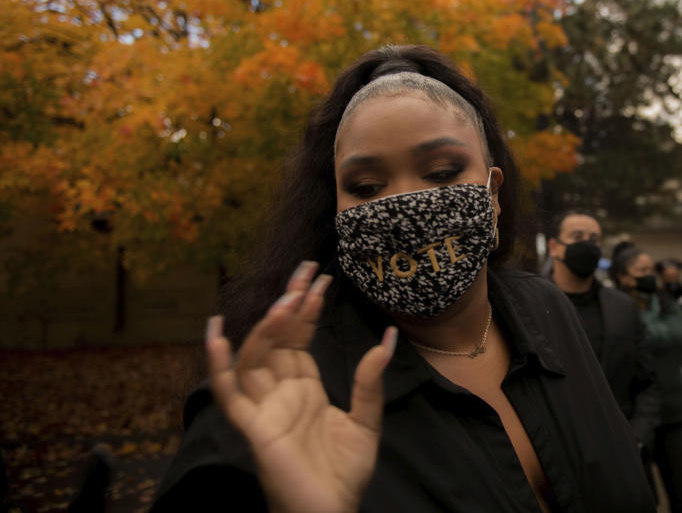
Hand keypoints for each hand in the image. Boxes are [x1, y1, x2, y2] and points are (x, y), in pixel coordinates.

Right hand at [206, 261, 397, 512]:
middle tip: (306, 270)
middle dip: (290, 303)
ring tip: (286, 300)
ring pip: (256, 357)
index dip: (308, 309)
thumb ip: (369, 381)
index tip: (320, 278)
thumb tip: (387, 337)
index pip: (300, 339)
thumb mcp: (366, 420)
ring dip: (267, 328)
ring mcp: (264, 408)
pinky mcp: (254, 428)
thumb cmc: (344, 473)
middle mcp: (280, 392)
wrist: (332, 512)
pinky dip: (218, 366)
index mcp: (303, 388)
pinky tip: (216, 336)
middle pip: (278, 339)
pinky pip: (230, 394)